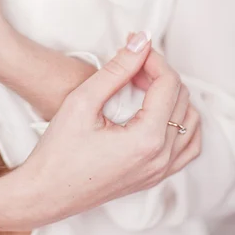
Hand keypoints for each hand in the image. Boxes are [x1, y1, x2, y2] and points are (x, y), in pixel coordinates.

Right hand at [17, 34, 200, 226]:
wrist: (46, 192)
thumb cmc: (58, 151)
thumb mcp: (82, 101)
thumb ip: (117, 68)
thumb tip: (141, 42)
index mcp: (147, 140)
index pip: (169, 84)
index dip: (153, 58)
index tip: (133, 46)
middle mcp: (161, 158)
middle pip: (181, 98)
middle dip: (158, 73)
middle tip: (130, 63)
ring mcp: (161, 171)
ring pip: (189, 120)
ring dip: (170, 95)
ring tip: (139, 85)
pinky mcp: (155, 176)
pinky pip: (187, 145)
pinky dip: (179, 121)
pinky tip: (155, 110)